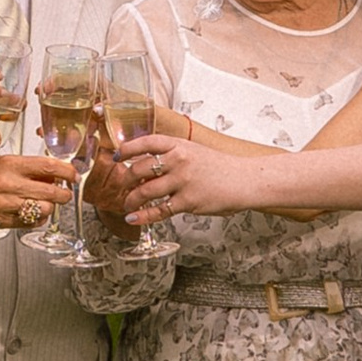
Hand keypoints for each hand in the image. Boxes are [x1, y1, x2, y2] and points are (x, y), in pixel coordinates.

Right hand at [0, 152, 76, 230]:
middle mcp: (11, 185)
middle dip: (64, 193)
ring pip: (46, 209)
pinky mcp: (6, 220)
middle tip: (64, 191)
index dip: (67, 170)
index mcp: (11, 165)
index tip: (73, 173)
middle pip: (53, 192)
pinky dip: (37, 217)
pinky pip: (33, 222)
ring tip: (45, 200)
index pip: (49, 166)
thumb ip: (28, 167)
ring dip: (50, 205)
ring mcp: (9, 205)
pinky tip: (32, 210)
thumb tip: (53, 173)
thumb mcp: (3, 161)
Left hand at [111, 128, 255, 221]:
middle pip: (140, 168)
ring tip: (127, 204)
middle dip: (125, 179)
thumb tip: (146, 167)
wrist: (244, 180)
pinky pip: (159, 210)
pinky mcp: (188, 201)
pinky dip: (143, 216)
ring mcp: (183, 181)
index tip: (116, 156)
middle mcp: (179, 160)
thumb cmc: (219, 167)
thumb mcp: (194, 152)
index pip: (146, 142)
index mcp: (179, 145)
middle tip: (121, 186)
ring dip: (131, 199)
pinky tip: (133, 218)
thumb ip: (172, 156)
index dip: (127, 148)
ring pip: (145, 191)